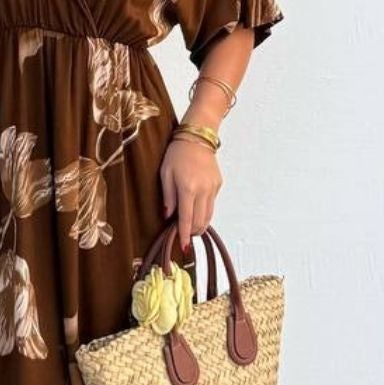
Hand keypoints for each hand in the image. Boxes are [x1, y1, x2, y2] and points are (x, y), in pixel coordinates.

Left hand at [159, 134, 221, 253]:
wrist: (197, 137)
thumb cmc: (176, 154)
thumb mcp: (165, 174)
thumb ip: (168, 197)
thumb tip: (169, 216)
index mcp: (188, 188)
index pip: (187, 219)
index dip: (185, 235)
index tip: (184, 247)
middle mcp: (203, 190)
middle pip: (200, 221)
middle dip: (193, 232)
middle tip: (185, 236)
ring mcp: (213, 188)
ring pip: (209, 215)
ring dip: (200, 225)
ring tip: (191, 227)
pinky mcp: (218, 185)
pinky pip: (211, 204)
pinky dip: (204, 211)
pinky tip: (196, 208)